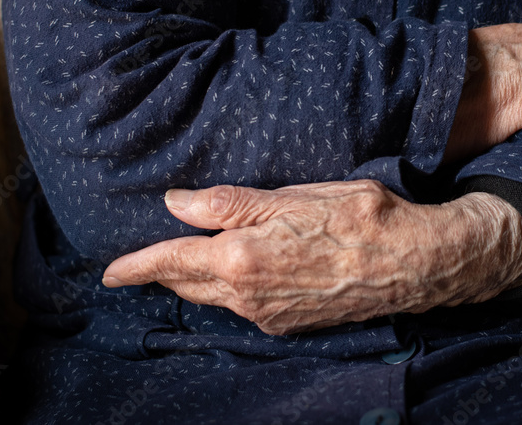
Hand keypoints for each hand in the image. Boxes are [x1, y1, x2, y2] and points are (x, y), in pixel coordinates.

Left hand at [102, 181, 521, 334]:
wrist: (412, 264)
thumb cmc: (357, 218)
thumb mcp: (291, 197)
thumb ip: (229, 204)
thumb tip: (176, 203)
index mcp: (240, 257)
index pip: (171, 261)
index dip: (136, 265)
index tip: (109, 272)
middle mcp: (247, 294)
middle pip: (187, 285)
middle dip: (159, 274)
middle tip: (136, 267)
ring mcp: (268, 314)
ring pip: (212, 300)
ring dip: (190, 284)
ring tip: (178, 268)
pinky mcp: (289, 323)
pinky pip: (241, 309)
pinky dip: (222, 293)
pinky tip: (230, 278)